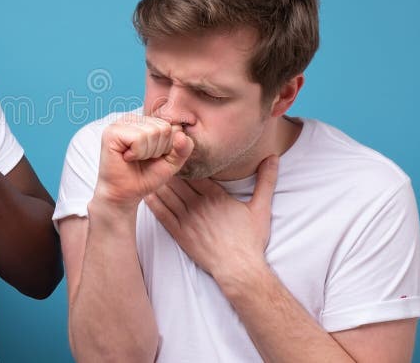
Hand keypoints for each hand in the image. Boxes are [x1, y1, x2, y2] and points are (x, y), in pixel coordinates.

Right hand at [94, 115, 193, 208]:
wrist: (125, 194)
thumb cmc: (145, 177)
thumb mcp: (172, 162)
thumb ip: (183, 148)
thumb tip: (181, 135)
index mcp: (146, 121)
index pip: (172, 126)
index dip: (167, 147)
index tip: (153, 157)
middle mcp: (133, 119)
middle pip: (163, 128)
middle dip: (157, 150)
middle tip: (142, 159)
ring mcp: (121, 123)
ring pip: (151, 132)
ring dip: (146, 153)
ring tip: (134, 158)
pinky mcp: (112, 132)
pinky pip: (138, 138)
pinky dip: (137, 153)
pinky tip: (127, 157)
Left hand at [145, 155, 278, 280]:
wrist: (239, 269)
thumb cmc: (251, 239)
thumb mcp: (261, 207)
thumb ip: (266, 181)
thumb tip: (274, 157)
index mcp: (216, 196)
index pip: (195, 172)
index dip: (184, 160)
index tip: (176, 150)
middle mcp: (199, 204)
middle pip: (178, 180)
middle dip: (168, 167)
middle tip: (156, 155)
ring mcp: (187, 219)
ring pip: (168, 194)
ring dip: (158, 181)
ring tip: (148, 170)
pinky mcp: (180, 233)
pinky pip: (162, 214)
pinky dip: (153, 202)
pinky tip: (146, 192)